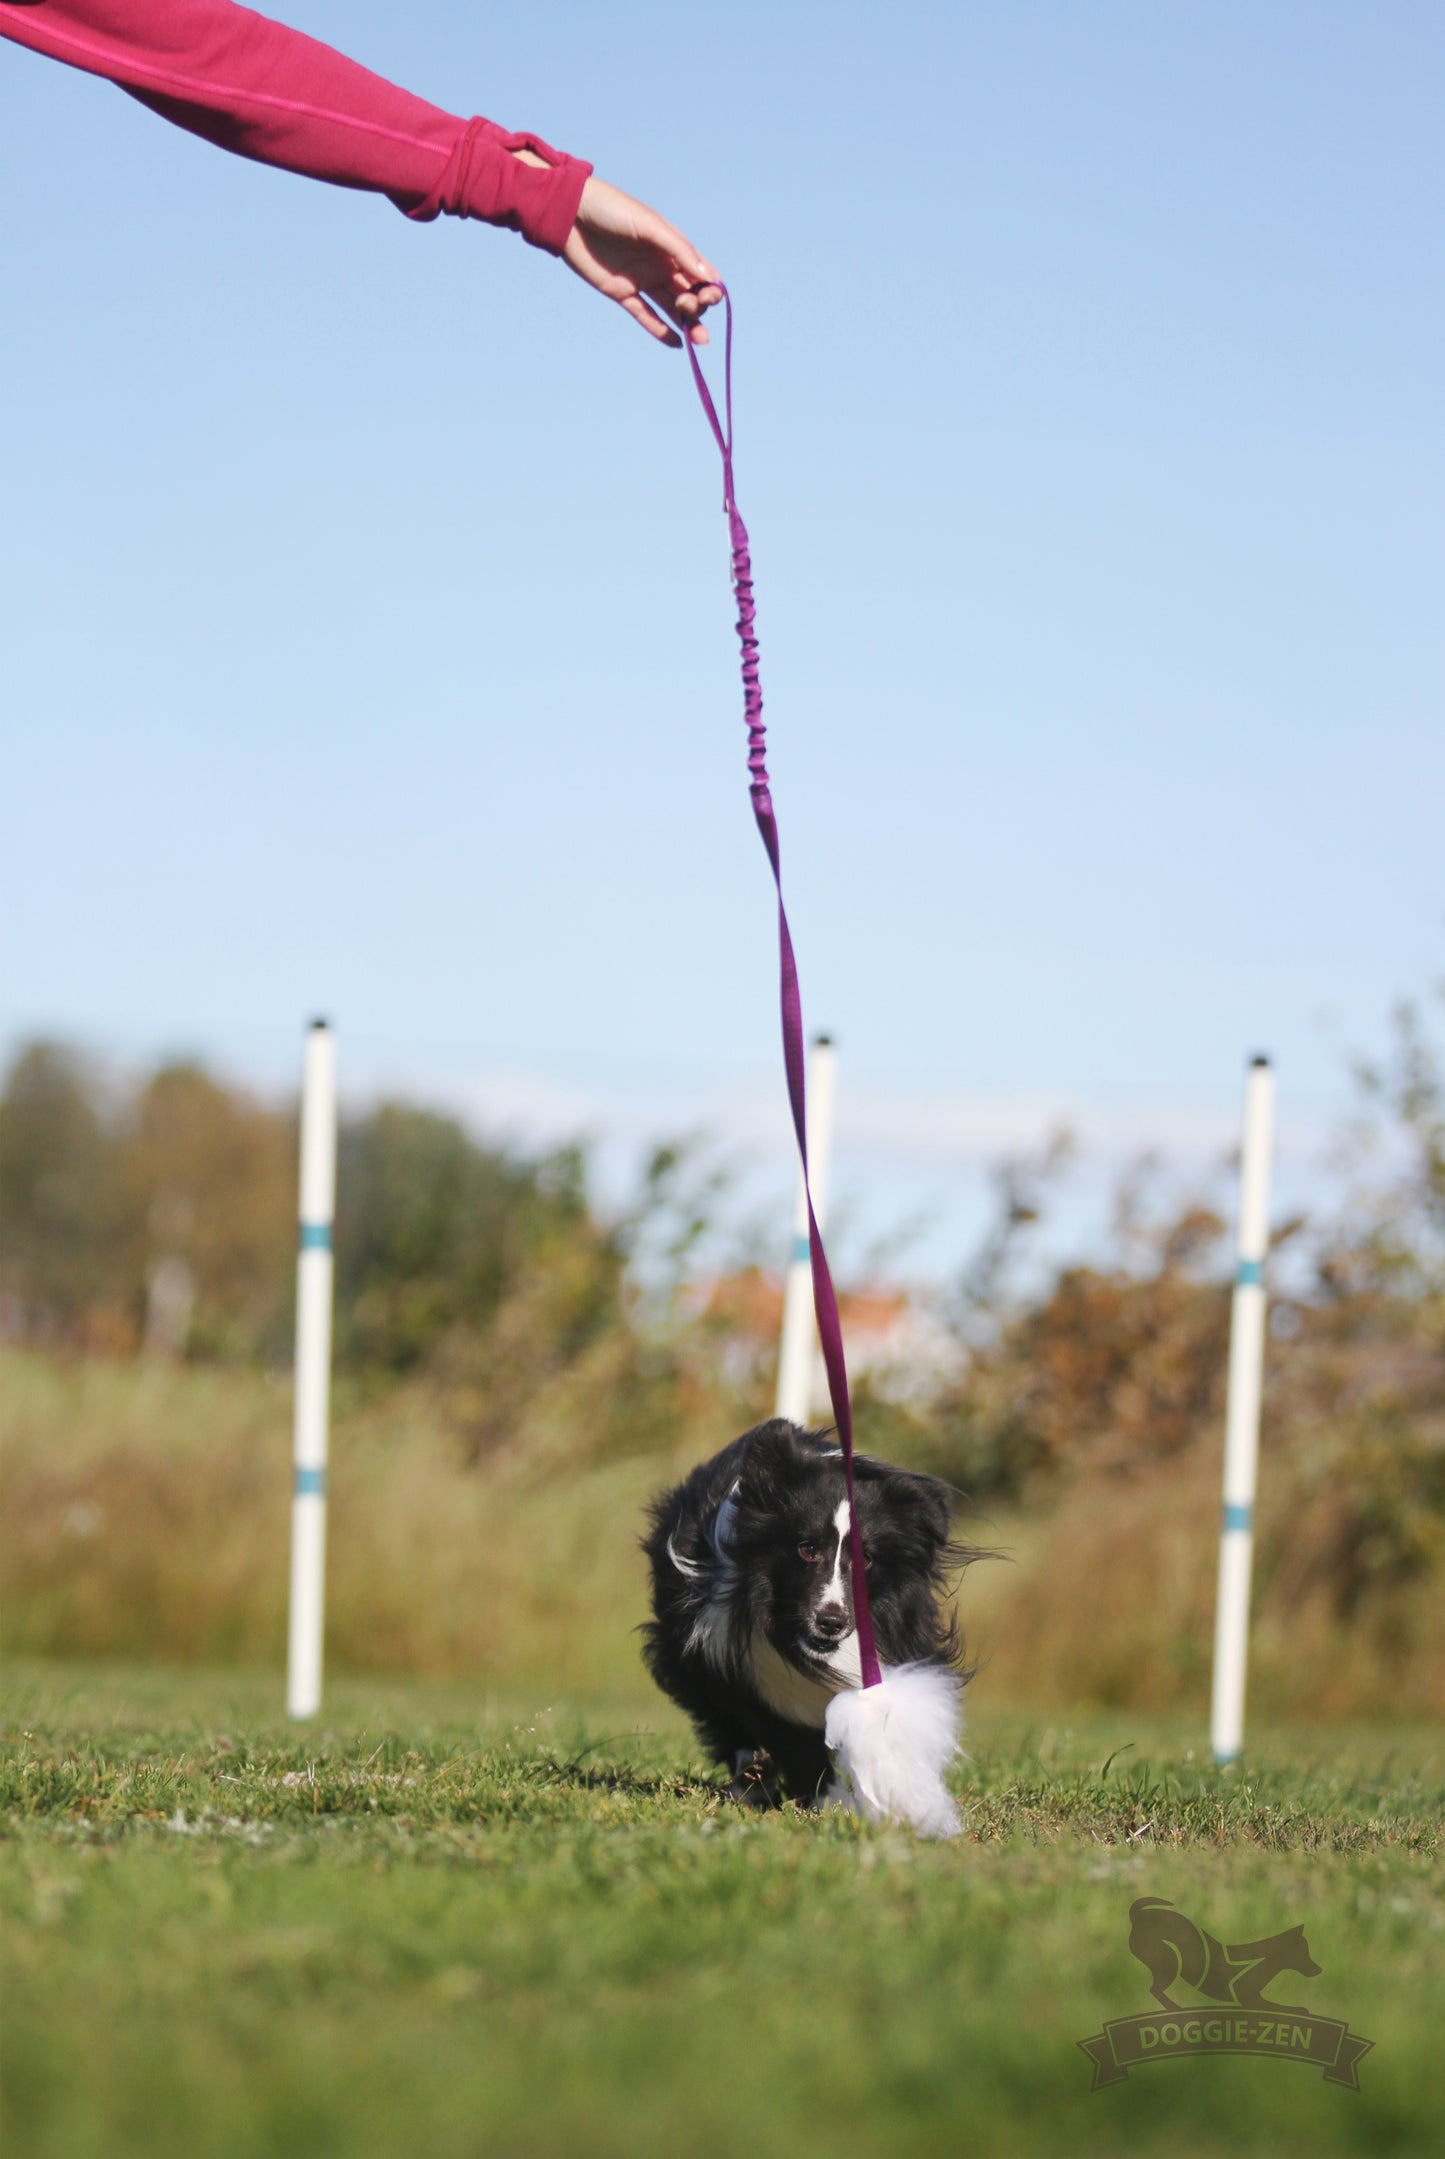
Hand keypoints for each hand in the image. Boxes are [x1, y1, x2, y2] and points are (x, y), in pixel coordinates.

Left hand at [516, 156, 721, 347]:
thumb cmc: (612, 209)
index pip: (700, 272)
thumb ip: (679, 250)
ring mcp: (642, 280)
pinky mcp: (622, 293)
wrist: (571, 213)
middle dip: (697, 304)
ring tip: (700, 340)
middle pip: (689, 292)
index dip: (711, 287)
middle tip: (688, 305)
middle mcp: (660, 264)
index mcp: (671, 246)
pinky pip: (645, 316)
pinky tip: (678, 343)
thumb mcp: (650, 226)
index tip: (711, 296)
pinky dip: (661, 330)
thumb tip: (709, 278)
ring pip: (671, 307)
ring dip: (687, 322)